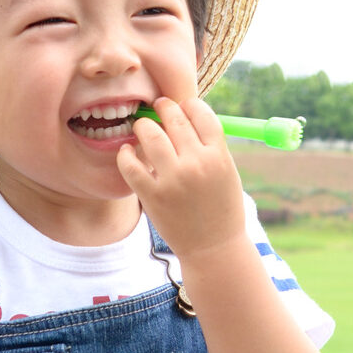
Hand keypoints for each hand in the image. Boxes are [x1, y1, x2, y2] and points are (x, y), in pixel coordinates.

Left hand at [118, 96, 247, 260]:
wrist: (213, 247)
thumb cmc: (221, 207)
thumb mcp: (226, 172)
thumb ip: (209, 146)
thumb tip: (184, 115)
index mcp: (218, 156)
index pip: (200, 113)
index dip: (188, 104)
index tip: (181, 106)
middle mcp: (196, 164)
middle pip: (174, 119)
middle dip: (163, 108)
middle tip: (157, 108)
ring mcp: (172, 180)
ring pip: (149, 134)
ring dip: (143, 126)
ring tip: (142, 129)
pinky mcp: (152, 195)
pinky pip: (130, 164)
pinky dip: (126, 154)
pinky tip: (128, 152)